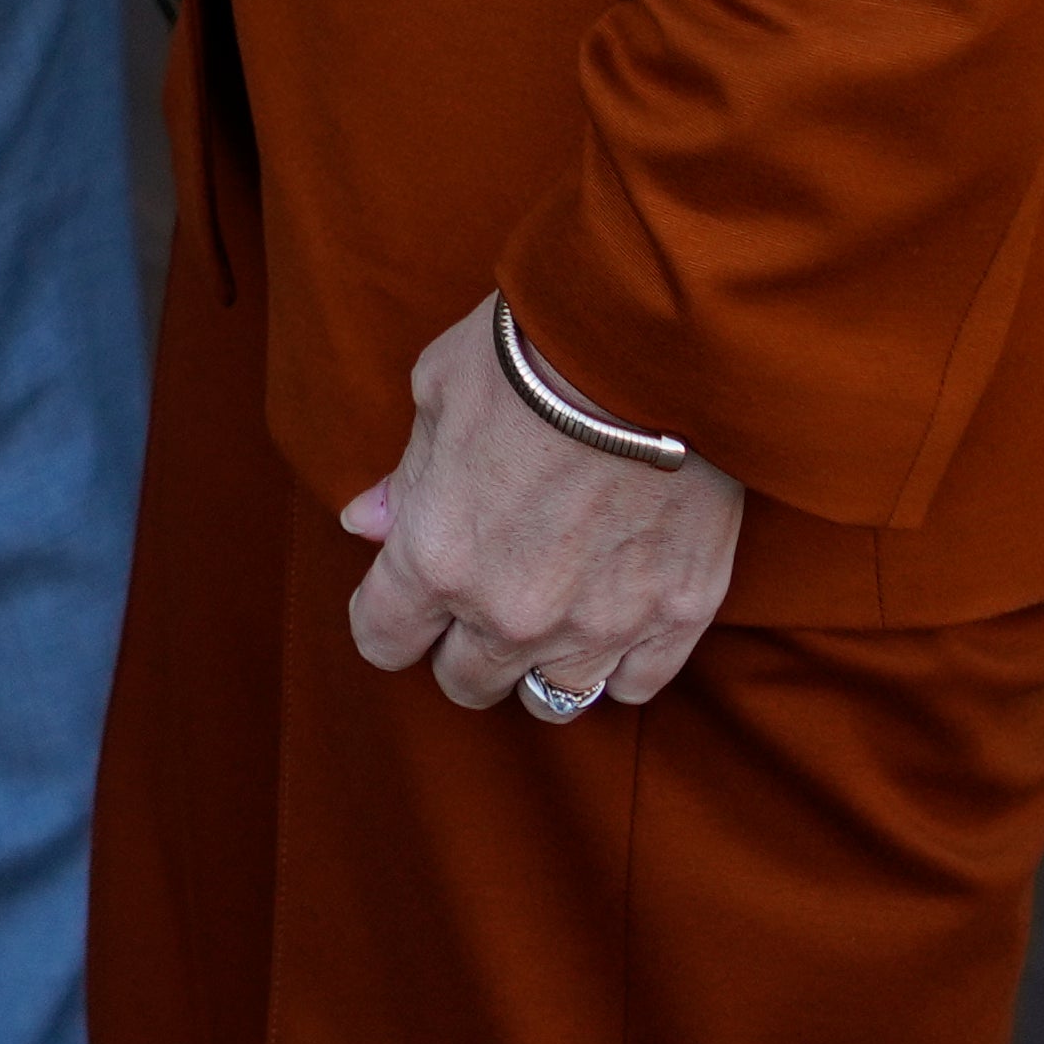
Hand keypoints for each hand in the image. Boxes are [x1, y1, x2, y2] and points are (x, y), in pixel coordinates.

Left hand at [341, 307, 742, 718]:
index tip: (402, 598)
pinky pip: (634, 687)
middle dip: (461, 647)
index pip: (383, 640)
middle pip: (465, 683)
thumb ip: (404, 479)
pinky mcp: (676, 617)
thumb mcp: (437, 396)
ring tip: (550, 615)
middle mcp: (511, 613)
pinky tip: (613, 617)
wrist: (654, 346)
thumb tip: (367, 524)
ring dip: (540, 664)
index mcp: (436, 559)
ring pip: (551, 698)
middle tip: (481, 598)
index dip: (387, 619)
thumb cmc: (530, 354)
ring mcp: (599, 624)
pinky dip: (620, 662)